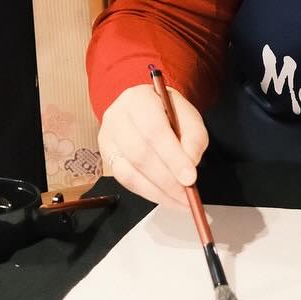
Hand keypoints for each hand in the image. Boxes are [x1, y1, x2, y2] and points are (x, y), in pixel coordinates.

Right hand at [98, 82, 207, 209]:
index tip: (190, 177)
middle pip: (139, 153)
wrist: (148, 111)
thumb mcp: (188, 116)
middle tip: (187, 195)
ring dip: (158, 191)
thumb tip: (190, 162)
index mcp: (138, 98)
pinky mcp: (106, 158)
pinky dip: (149, 193)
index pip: (154, 129)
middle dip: (167, 179)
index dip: (172, 156)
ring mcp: (107, 138)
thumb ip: (194, 137)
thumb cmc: (168, 113)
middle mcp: (117, 116)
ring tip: (180, 200)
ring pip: (129, 172)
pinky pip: (126, 183)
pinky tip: (166, 197)